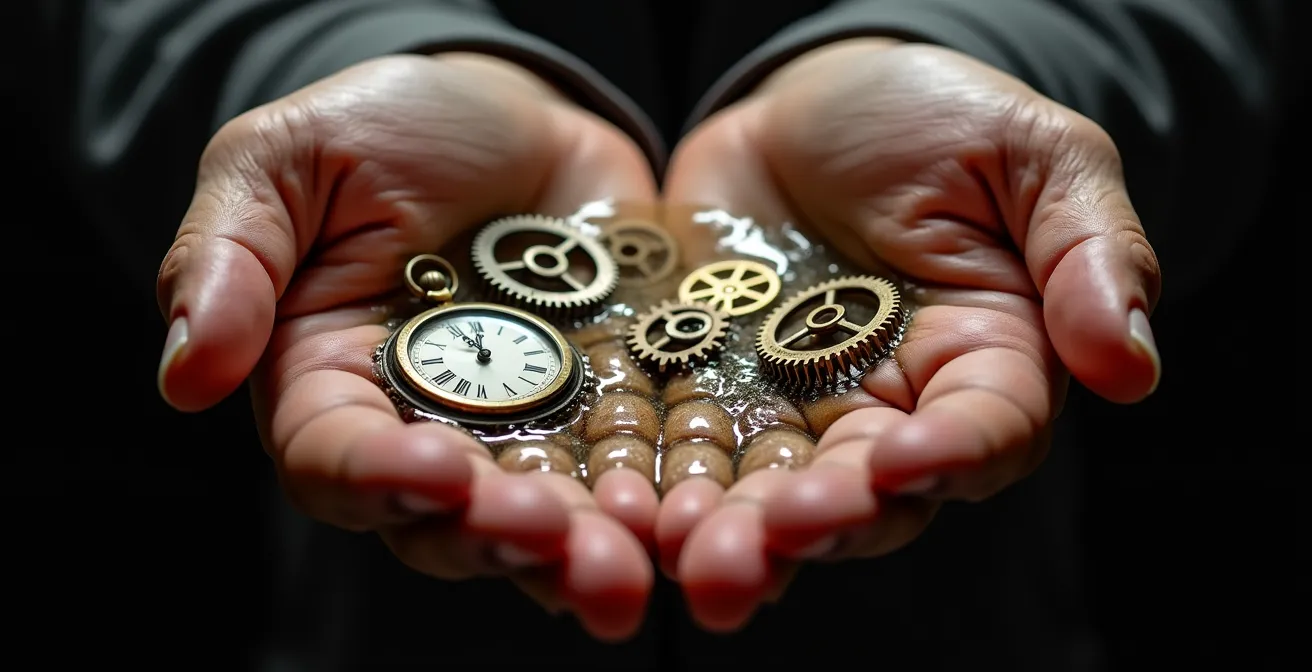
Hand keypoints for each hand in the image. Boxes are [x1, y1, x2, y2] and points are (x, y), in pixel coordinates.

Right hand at [155, 54, 656, 639]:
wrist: (517, 114)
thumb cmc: (386, 129)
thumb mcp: (286, 162)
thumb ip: (230, 259)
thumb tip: (185, 373)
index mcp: (332, 383)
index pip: (337, 457)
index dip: (379, 477)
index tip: (433, 472)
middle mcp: (428, 429)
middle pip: (450, 518)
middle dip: (498, 537)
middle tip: (551, 540)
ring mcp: (527, 429)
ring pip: (548, 518)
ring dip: (586, 550)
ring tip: (629, 563)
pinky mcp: (612, 409)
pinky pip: (635, 470)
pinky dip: (661, 500)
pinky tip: (689, 517)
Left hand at [659, 39, 1162, 629]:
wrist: (803, 101)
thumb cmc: (930, 115)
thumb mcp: (1029, 154)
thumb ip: (1088, 252)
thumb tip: (1131, 368)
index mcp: (982, 360)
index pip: (985, 431)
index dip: (951, 457)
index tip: (902, 460)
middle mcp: (888, 406)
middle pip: (866, 493)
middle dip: (821, 523)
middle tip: (770, 542)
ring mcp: (792, 405)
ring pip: (769, 492)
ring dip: (732, 532)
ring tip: (688, 553)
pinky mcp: (708, 389)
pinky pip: (684, 447)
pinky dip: (658, 481)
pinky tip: (624, 506)